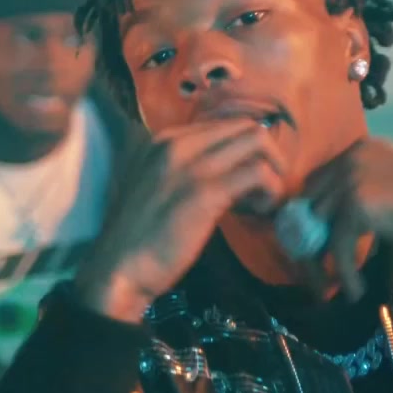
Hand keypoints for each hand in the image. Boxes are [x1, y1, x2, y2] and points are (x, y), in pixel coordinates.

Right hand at [75, 119, 285, 322]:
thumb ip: (185, 168)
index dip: (245, 150)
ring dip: (274, 171)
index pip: (224, 124)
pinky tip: (262, 210)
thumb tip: (227, 167)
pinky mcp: (205, 192)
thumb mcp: (157, 186)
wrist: (118, 268)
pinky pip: (258, 174)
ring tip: (264, 200)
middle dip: (267, 155)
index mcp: (164, 139)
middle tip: (263, 189)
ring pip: (257, 142)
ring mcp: (191, 165)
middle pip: (246, 126)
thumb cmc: (139, 235)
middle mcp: (177, 142)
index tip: (246, 179)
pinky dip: (271, 190)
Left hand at [299, 138, 392, 300]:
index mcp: (359, 150)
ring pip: (317, 228)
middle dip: (307, 242)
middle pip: (309, 204)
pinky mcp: (357, 205)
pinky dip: (344, 274)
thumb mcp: (392, 192)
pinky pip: (337, 247)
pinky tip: (355, 290)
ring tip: (329, 288)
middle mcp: (350, 158)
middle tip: (314, 273)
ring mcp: (352, 179)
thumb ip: (360, 199)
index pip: (316, 185)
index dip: (311, 219)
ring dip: (320, 263)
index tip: (314, 249)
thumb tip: (327, 229)